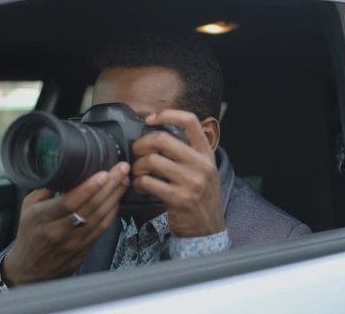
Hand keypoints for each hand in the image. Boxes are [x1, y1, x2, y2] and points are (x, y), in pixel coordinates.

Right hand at [1, 162, 129, 286]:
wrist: (31, 268)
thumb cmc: (30, 233)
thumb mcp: (28, 207)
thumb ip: (45, 189)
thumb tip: (65, 171)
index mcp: (43, 218)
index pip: (69, 202)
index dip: (89, 188)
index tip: (103, 174)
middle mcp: (60, 231)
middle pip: (90, 207)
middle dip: (109, 186)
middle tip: (121, 170)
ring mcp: (74, 242)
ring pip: (100, 217)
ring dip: (114, 197)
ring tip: (123, 181)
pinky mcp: (85, 249)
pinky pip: (103, 229)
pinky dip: (112, 212)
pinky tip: (117, 199)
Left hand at [132, 110, 223, 236]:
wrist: (208, 230)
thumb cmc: (201, 198)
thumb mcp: (205, 171)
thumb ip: (189, 154)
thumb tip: (160, 136)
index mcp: (207, 154)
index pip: (190, 121)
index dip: (167, 114)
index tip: (150, 119)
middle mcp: (201, 165)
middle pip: (163, 139)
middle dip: (142, 144)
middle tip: (136, 152)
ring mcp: (191, 182)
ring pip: (152, 160)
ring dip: (137, 166)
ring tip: (137, 172)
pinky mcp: (178, 198)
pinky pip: (148, 182)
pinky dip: (138, 183)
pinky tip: (140, 186)